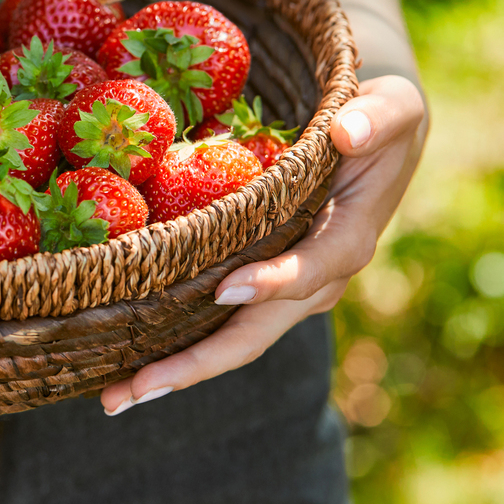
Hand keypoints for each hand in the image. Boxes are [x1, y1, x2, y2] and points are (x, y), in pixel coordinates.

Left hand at [100, 75, 426, 414]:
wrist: (367, 140)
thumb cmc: (376, 120)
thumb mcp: (391, 107)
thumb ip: (375, 118)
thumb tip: (347, 133)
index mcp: (346, 240)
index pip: (312, 269)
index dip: (274, 282)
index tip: (227, 287)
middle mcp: (312, 280)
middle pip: (253, 334)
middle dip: (194, 365)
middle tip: (133, 391)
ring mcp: (280, 291)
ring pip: (227, 340)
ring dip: (172, 369)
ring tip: (112, 397)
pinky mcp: (252, 284)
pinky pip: (211, 321)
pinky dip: (171, 342)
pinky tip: (121, 359)